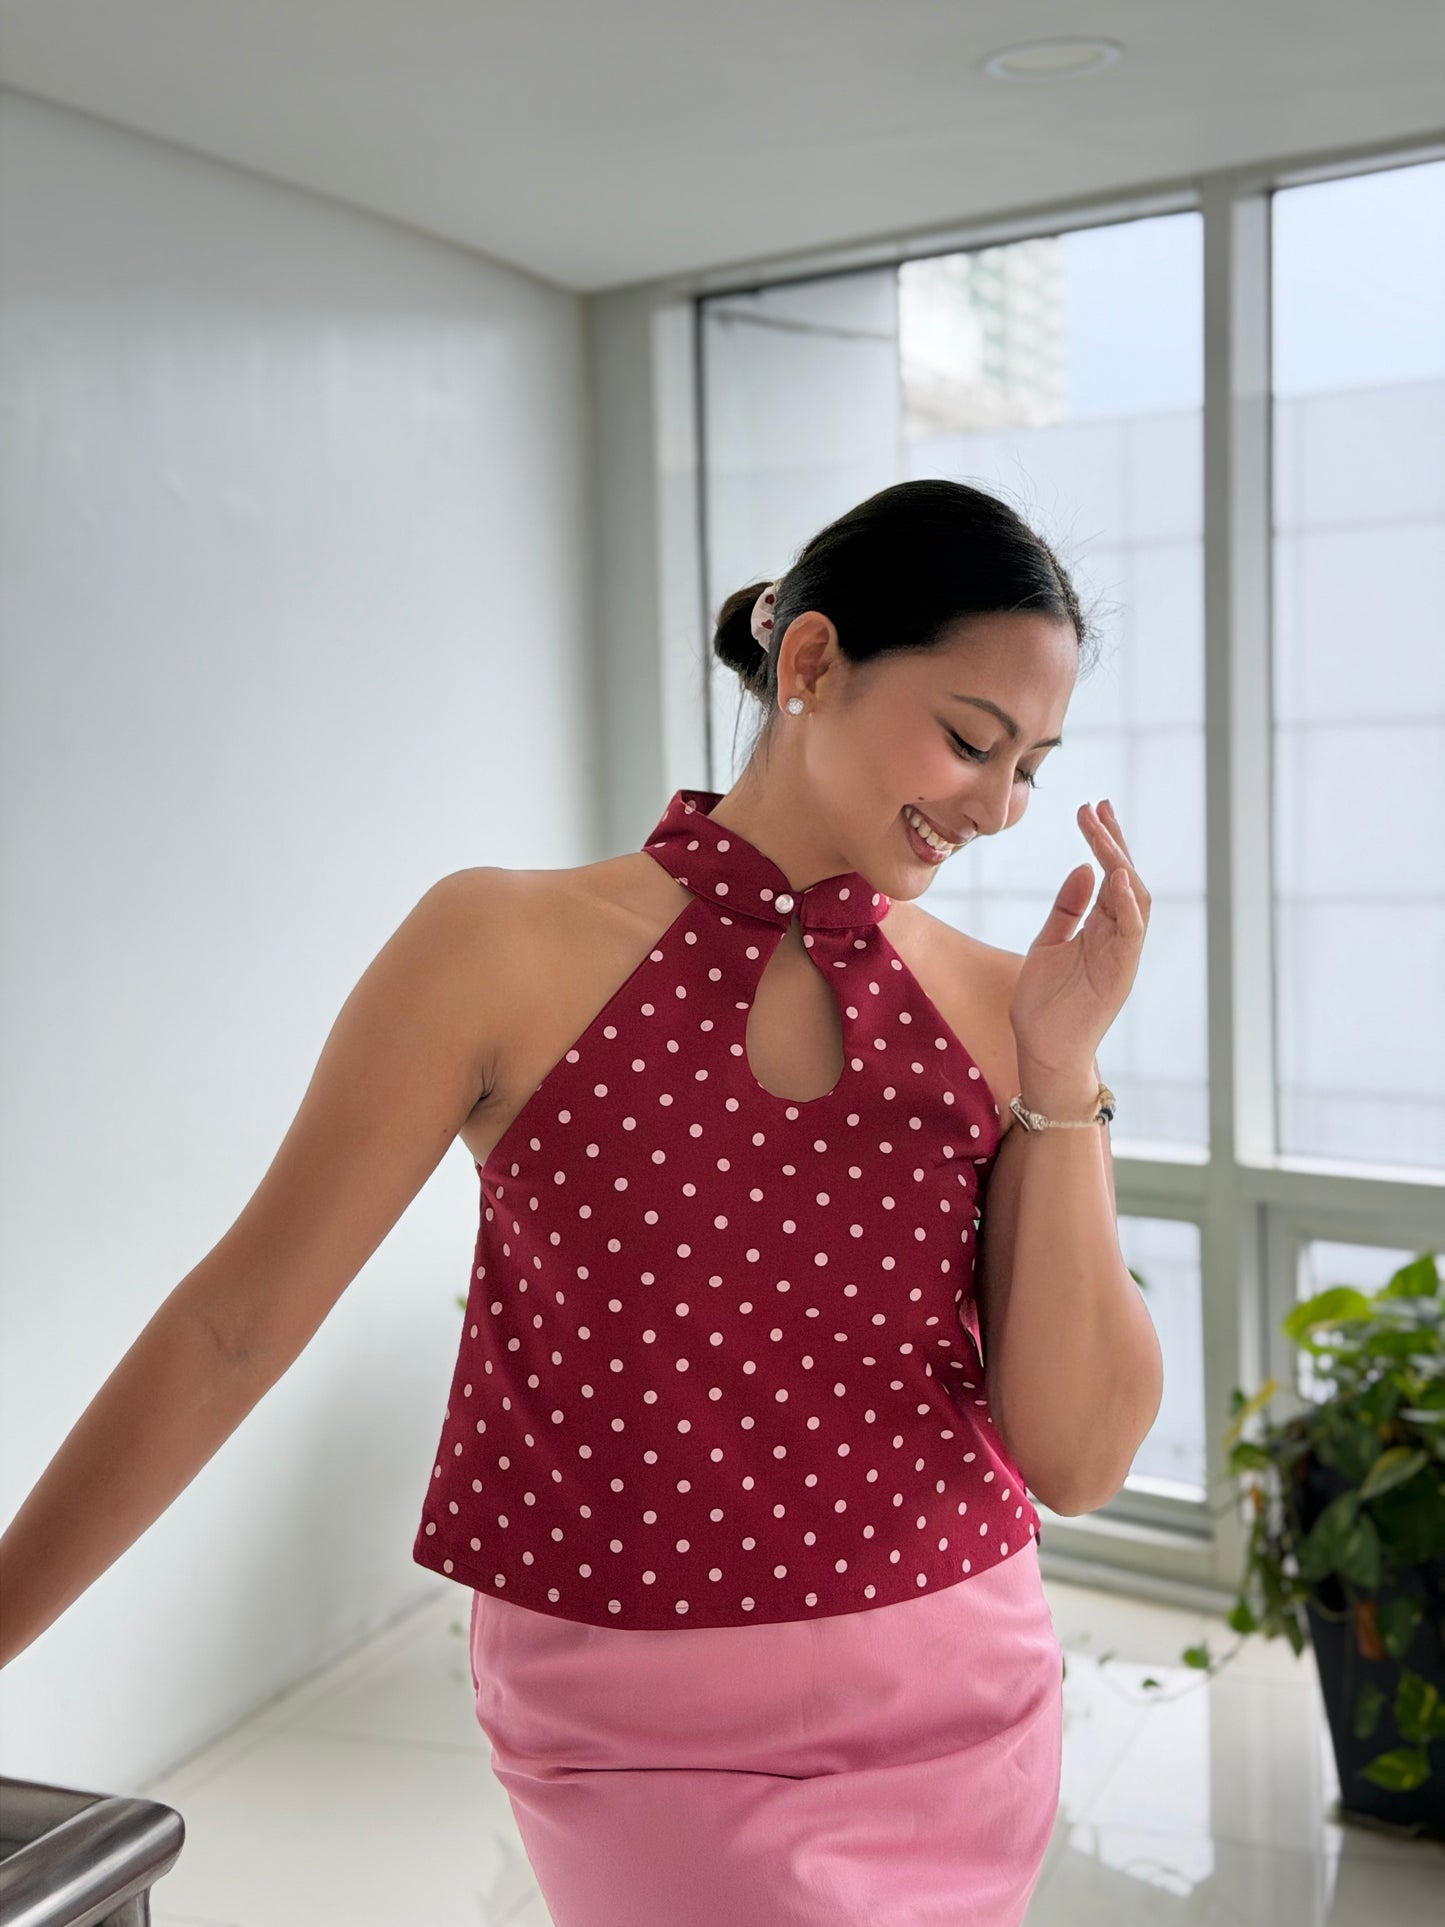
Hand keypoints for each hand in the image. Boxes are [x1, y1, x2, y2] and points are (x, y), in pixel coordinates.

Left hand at [1009, 799, 1149, 1074]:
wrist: (1043, 1051)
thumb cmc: (1044, 1004)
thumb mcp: (1048, 944)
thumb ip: (1067, 908)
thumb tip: (1082, 867)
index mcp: (1100, 929)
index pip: (1109, 876)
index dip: (1104, 842)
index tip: (1091, 809)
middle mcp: (1116, 937)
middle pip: (1126, 879)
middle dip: (1113, 842)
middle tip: (1097, 807)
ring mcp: (1122, 954)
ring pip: (1133, 899)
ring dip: (1120, 863)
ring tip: (1103, 831)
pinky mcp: (1120, 973)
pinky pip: (1132, 932)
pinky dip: (1127, 904)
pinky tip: (1117, 877)